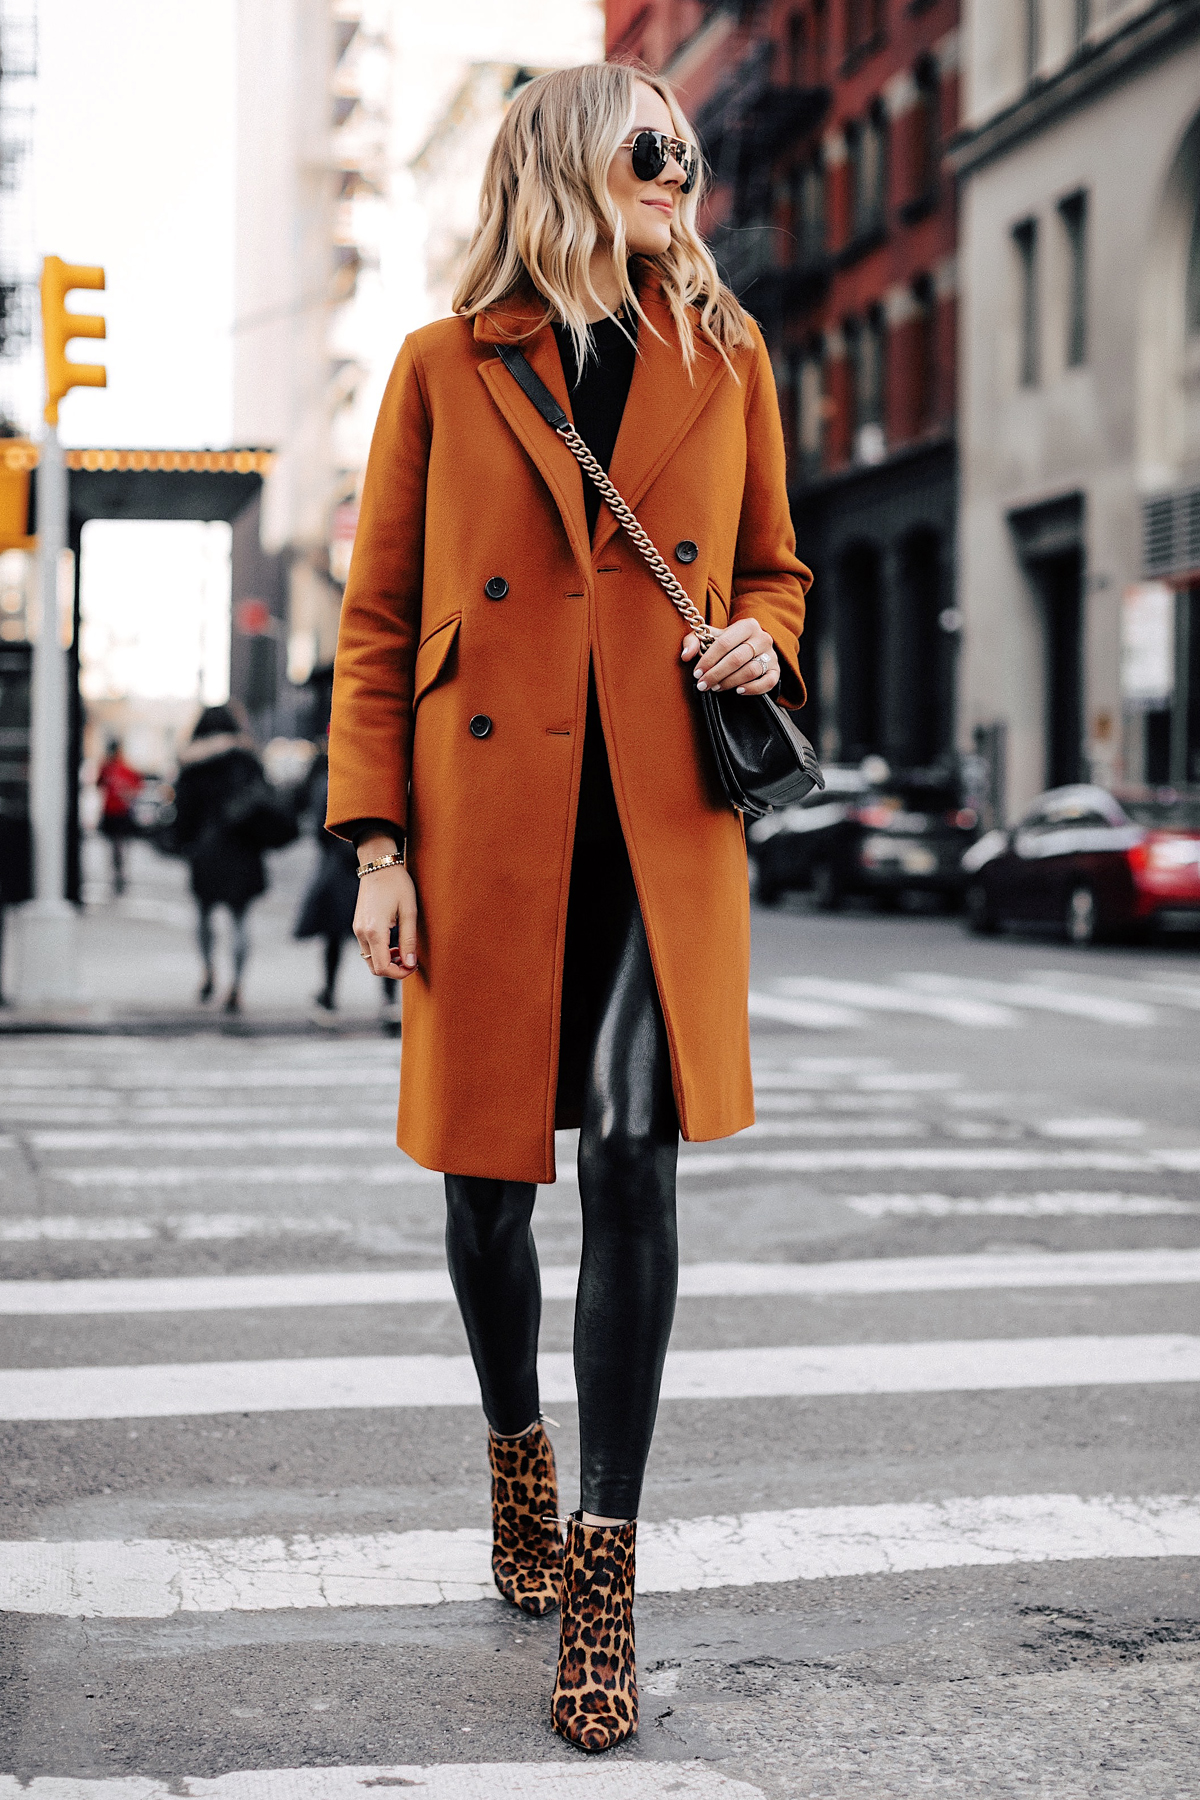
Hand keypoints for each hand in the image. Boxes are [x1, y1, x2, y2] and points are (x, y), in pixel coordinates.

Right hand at [354, 841, 418, 979]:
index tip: (414, 966)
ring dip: (387, 961)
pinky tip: (393, 942)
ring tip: (403, 949)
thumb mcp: (409, 912)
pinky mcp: (357, 925)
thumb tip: (410, 964)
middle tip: (411, 960)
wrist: (378, 864)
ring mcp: (357, 929)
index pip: (382, 968)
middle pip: (374, 967)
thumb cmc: (397, 884)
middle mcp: (361, 933)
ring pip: (370, 959)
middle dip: (393, 969)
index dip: (399, 973)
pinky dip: (380, 952)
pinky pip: (367, 948)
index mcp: (374, 931)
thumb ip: (409, 940)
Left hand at [681, 616, 779, 694]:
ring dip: (730, 682)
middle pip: (737, 658)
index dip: (708, 660)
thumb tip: (686, 655)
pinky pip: (769, 682)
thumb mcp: (710, 637)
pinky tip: (738, 691)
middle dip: (716, 674)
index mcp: (747, 625)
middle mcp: (762, 637)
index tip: (697, 673)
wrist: (751, 647)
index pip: (724, 643)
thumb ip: (693, 641)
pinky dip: (753, 688)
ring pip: (751, 671)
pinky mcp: (777, 670)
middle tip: (703, 685)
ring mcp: (772, 654)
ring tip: (716, 687)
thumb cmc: (726, 643)